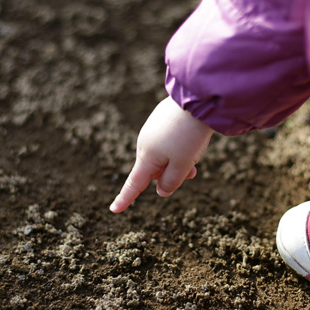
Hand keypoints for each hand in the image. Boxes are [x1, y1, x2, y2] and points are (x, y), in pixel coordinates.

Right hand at [110, 96, 212, 212]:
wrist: (195, 99)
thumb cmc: (188, 135)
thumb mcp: (182, 165)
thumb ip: (171, 182)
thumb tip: (161, 191)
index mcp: (147, 158)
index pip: (134, 184)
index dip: (125, 199)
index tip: (113, 210)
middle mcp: (145, 144)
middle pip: (155, 171)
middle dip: (171, 175)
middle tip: (192, 172)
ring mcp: (152, 130)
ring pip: (164, 156)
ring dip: (178, 161)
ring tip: (196, 151)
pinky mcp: (160, 120)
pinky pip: (168, 142)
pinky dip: (179, 146)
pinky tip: (192, 136)